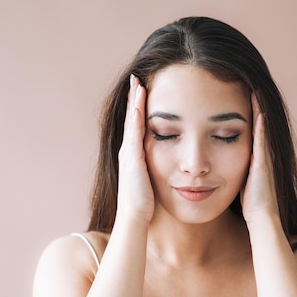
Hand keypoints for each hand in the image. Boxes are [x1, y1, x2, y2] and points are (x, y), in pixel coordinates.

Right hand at [116, 74, 154, 222]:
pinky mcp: (133, 157)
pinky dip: (137, 114)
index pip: (136, 126)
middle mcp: (128, 151)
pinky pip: (135, 130)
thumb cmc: (145, 205)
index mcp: (133, 156)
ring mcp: (129, 153)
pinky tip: (141, 100)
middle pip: (131, 118)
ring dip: (134, 100)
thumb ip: (155, 171)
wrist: (135, 218)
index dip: (139, 108)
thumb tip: (168, 167)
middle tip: (137, 77)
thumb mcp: (151, 182)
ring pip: (132, 121)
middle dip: (134, 98)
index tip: (143, 90)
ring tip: (138, 81)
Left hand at [241, 93, 280, 222]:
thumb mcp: (239, 182)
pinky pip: (262, 141)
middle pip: (258, 125)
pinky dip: (260, 126)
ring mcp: (264, 159)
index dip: (248, 115)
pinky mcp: (263, 164)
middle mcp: (262, 155)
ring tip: (255, 91)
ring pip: (261, 129)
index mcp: (255, 159)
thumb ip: (233, 171)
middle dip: (255, 107)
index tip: (242, 97)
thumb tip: (218, 167)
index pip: (250, 132)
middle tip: (251, 86)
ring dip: (259, 111)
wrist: (261, 217)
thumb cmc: (250, 204)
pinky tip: (258, 113)